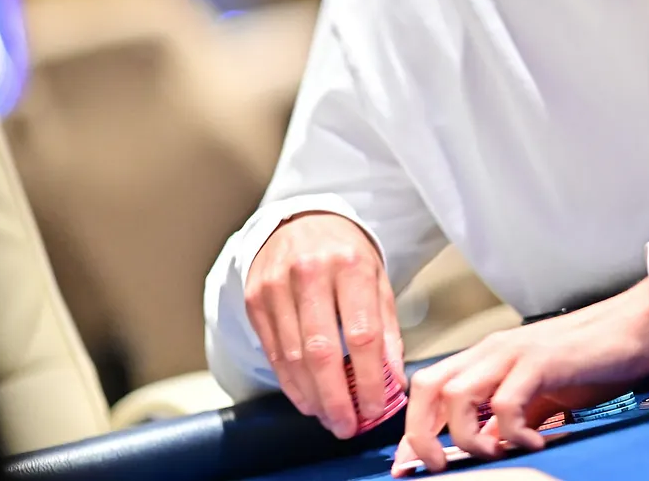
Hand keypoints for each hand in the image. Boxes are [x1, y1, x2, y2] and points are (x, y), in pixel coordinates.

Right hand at [244, 212, 404, 438]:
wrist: (302, 222)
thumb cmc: (346, 254)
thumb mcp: (377, 279)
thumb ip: (387, 327)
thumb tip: (393, 378)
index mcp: (351, 265)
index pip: (362, 334)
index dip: (370, 378)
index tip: (376, 407)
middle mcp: (311, 272)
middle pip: (321, 351)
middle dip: (335, 398)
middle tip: (346, 425)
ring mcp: (277, 286)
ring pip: (293, 356)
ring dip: (312, 396)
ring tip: (328, 416)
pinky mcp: (255, 299)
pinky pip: (273, 351)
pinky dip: (290, 382)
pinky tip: (305, 397)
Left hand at [392, 280, 648, 474]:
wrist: (637, 325)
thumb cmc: (593, 358)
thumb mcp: (542, 393)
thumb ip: (510, 415)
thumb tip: (484, 445)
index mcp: (487, 355)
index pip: (429, 387)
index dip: (413, 429)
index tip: (411, 466)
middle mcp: (492, 349)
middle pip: (427, 386)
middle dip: (422, 434)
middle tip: (441, 465)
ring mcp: (515, 351)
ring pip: (456, 395)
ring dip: (467, 437)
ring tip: (496, 453)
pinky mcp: (542, 360)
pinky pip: (506, 402)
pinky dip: (513, 433)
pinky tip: (536, 442)